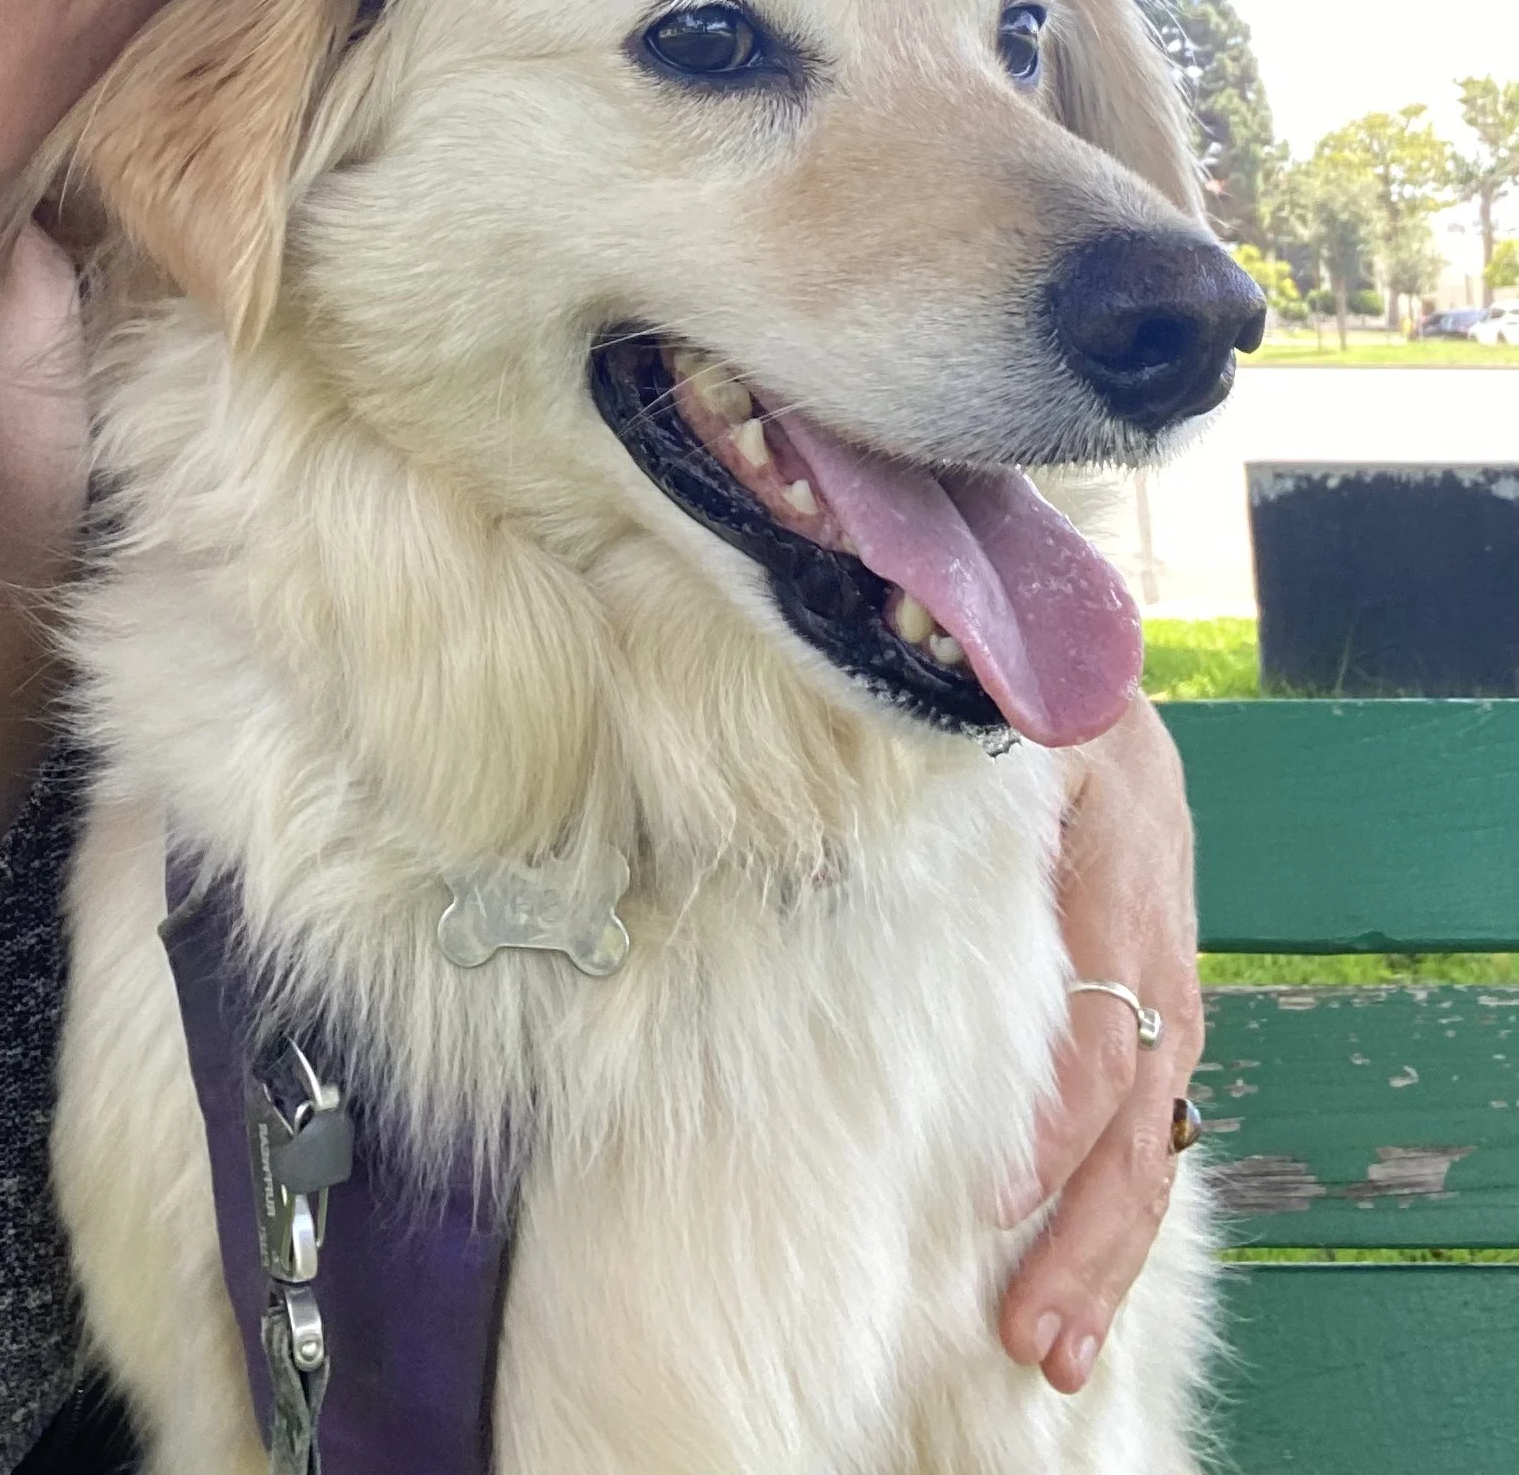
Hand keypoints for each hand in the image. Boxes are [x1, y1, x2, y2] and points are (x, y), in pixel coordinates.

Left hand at [998, 693, 1201, 1394]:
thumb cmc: (1024, 702)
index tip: (994, 1191)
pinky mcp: (1147, 1017)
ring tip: (1051, 1346)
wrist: (1095, 682)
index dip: (1053, 1121)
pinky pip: (1142, 1130)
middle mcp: (1156, 955)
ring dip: (1103, 1254)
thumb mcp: (1005, 710)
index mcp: (1121, 883)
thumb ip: (958, 749)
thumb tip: (868, 796)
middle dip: (1087, 1237)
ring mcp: (1161, 994)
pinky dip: (1113, 1213)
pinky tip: (1075, 1286)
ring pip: (1147, 1145)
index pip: (1100, 1032)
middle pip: (1134, 1121)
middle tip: (1030, 1330)